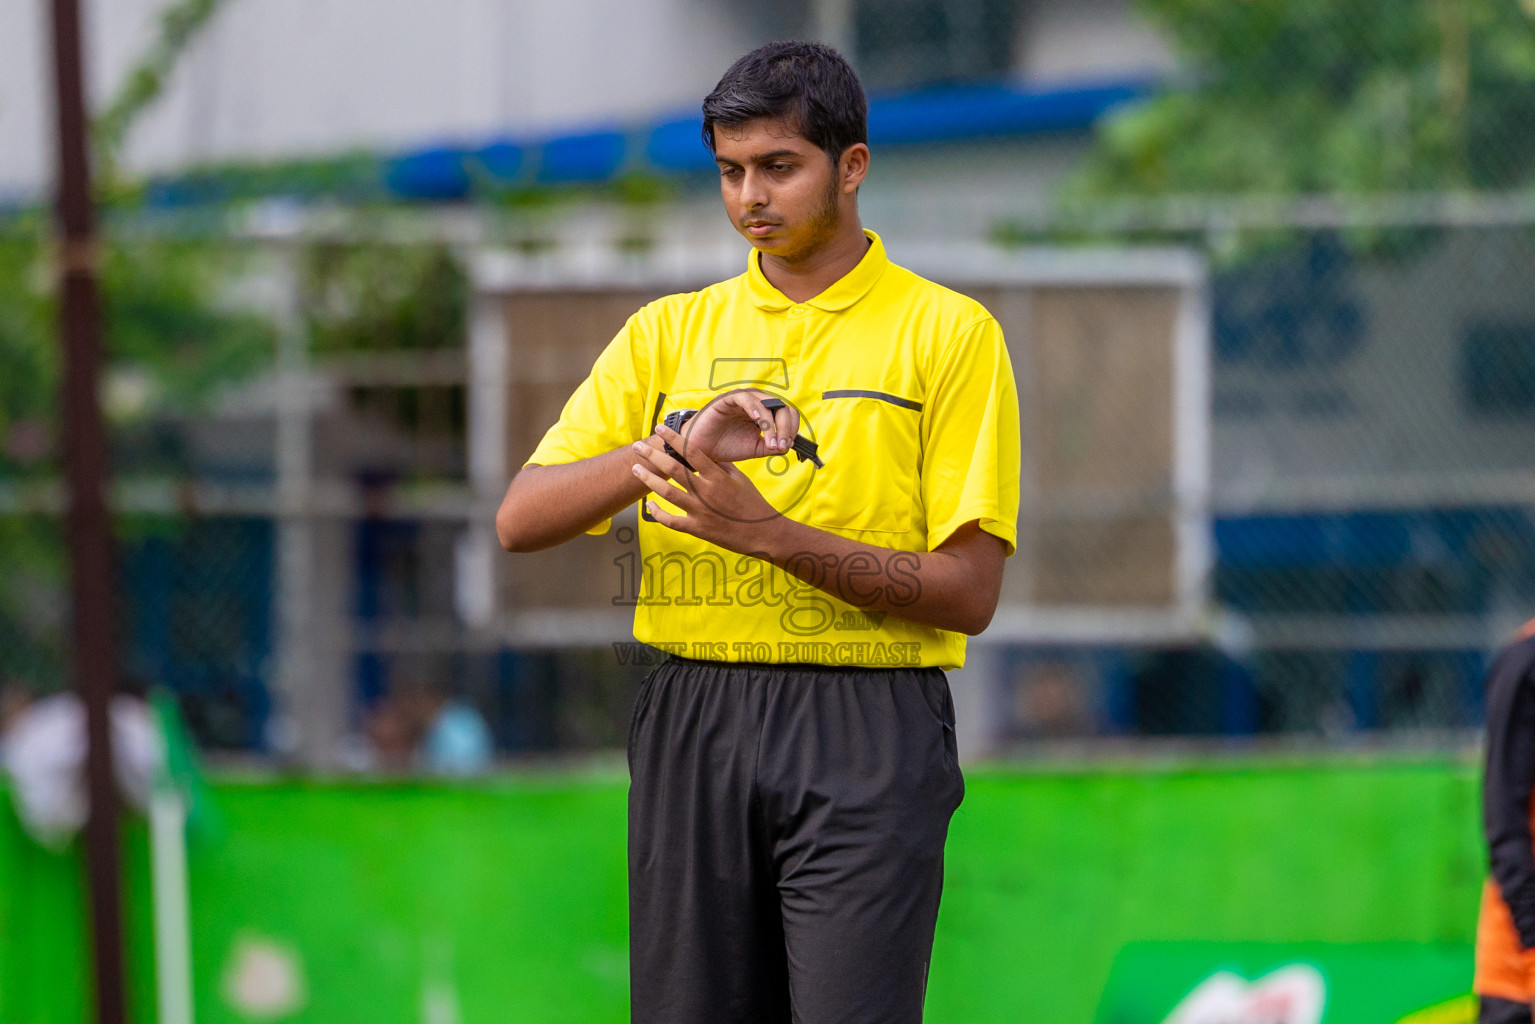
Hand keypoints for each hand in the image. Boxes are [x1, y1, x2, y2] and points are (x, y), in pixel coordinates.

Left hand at [631, 425, 779, 547]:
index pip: (691, 451)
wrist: (763, 533)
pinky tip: (649, 504)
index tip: (659, 428)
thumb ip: (722, 465)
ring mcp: (700, 511)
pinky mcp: (697, 529)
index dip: (673, 438)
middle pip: (673, 469)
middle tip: (637, 446)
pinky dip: (658, 512)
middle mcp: (706, 492)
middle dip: (652, 455)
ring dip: (649, 479)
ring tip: (635, 469)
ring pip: (668, 492)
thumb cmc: (753, 504)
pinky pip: (671, 520)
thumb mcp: (740, 479)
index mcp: (718, 476)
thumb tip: (706, 453)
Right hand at [679, 389, 799, 463]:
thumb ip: (771, 447)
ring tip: (770, 442)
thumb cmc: (726, 446)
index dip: (792, 429)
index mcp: (766, 414)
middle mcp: (758, 403)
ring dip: (772, 424)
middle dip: (785, 428)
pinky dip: (754, 408)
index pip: (787, 414)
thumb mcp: (754, 449)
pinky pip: (745, 399)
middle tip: (781, 446)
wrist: (702, 449)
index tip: (788, 446)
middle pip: (781, 407)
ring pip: (767, 404)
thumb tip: (788, 446)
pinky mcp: (729, 399)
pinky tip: (757, 420)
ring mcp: (744, 400)